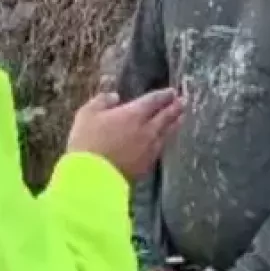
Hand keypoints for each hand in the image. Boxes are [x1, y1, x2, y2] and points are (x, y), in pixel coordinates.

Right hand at [66, 89, 182, 179]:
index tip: (172, 92)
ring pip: (166, 134)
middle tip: (183, 102)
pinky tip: (163, 141)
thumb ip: (102, 101)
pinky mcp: (146, 166)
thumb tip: (114, 96)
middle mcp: (146, 130)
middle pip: (166, 116)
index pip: (153, 101)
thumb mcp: (86, 114)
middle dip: (175, 108)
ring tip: (180, 119)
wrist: (92, 178)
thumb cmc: (86, 143)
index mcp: (133, 114)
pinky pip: (160, 149)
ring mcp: (148, 149)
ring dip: (175, 124)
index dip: (164, 95)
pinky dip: (164, 141)